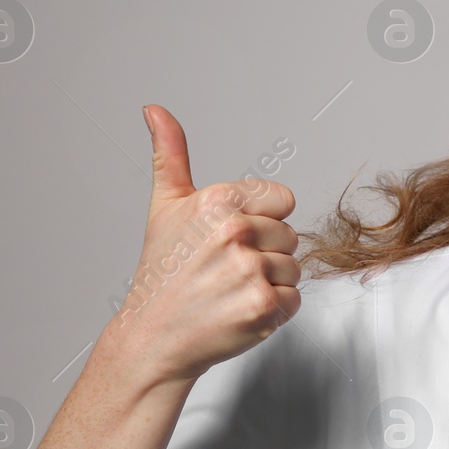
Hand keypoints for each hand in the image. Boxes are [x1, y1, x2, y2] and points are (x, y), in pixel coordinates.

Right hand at [110, 104, 301, 382]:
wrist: (153, 338)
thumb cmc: (162, 275)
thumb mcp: (164, 207)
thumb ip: (169, 155)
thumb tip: (156, 110)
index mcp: (217, 201)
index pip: (283, 200)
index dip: (263, 222)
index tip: (231, 239)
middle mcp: (235, 232)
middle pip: (291, 236)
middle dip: (265, 254)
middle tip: (225, 271)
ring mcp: (250, 270)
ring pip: (294, 269)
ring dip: (270, 284)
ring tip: (230, 292)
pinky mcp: (264, 306)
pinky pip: (294, 300)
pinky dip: (273, 311)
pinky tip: (239, 311)